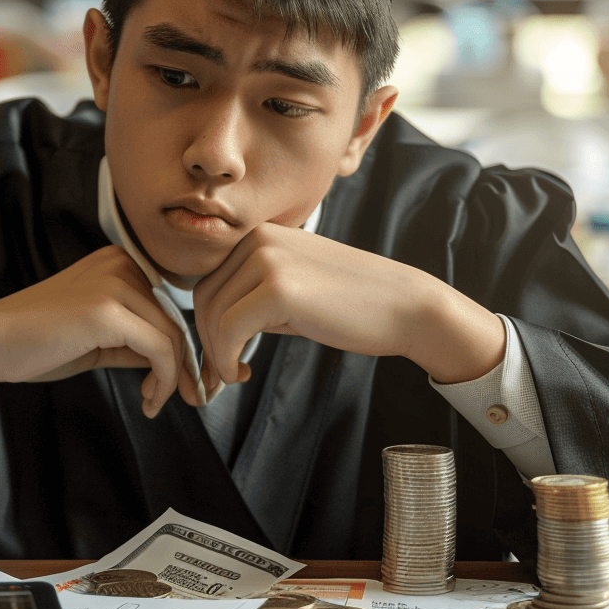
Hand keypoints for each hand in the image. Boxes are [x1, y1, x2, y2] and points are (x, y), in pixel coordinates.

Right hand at [0, 245, 198, 416]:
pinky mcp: (109, 310)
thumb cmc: (36, 344)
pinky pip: (159, 349)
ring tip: (153, 404)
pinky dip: (164, 381)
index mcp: (117, 262)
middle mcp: (120, 264)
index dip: (179, 350)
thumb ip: (135, 341)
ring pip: (171, 337)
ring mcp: (115, 283)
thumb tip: (177, 362)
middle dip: (183, 366)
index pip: (165, 308)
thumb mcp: (99, 338)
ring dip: (171, 379)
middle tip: (181, 400)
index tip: (179, 384)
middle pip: (173, 322)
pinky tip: (148, 401)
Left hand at [192, 224, 504, 390]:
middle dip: (208, 342)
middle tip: (224, 373)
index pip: (209, 280)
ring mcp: (267, 259)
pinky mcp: (277, 288)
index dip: (207, 323)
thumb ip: (253, 296)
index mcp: (261, 234)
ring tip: (236, 374)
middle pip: (203, 298)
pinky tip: (243, 372)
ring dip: (217, 354)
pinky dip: (227, 359)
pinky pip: (228, 330)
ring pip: (212, 316)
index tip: (219, 356)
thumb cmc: (352, 304)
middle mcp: (259, 239)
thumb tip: (211, 328)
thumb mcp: (294, 287)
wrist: (405, 306)